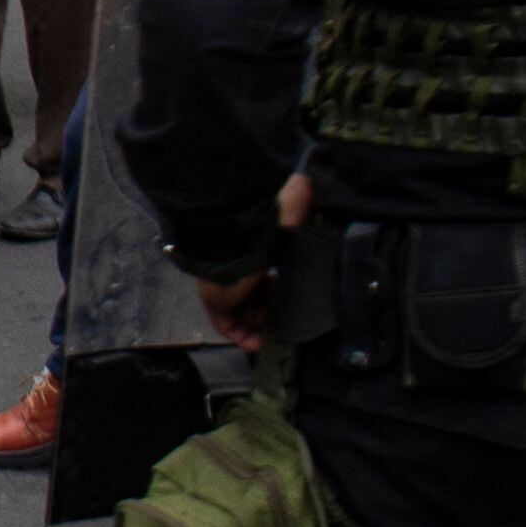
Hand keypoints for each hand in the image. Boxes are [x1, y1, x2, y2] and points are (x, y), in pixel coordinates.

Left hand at [188, 173, 311, 348]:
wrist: (231, 239)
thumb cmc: (258, 228)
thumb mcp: (283, 216)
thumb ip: (297, 203)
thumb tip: (309, 180)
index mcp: (248, 253)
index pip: (262, 278)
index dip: (277, 290)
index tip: (294, 298)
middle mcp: (234, 273)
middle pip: (254, 299)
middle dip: (271, 310)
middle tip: (291, 318)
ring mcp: (223, 290)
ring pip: (243, 315)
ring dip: (261, 326)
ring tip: (280, 335)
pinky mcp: (216, 305)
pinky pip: (229, 328)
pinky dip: (244, 338)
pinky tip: (260, 346)